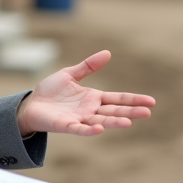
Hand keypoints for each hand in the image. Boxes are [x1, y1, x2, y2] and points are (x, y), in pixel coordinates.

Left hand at [17, 50, 154, 135]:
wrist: (32, 105)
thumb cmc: (51, 91)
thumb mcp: (70, 74)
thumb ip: (88, 66)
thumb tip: (108, 53)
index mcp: (93, 97)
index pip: (117, 99)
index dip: (133, 100)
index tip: (150, 101)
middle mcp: (90, 110)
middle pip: (114, 111)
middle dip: (130, 111)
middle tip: (148, 112)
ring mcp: (80, 119)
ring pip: (101, 121)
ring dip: (114, 122)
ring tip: (129, 122)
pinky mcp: (67, 125)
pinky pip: (80, 129)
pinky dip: (90, 130)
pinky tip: (100, 129)